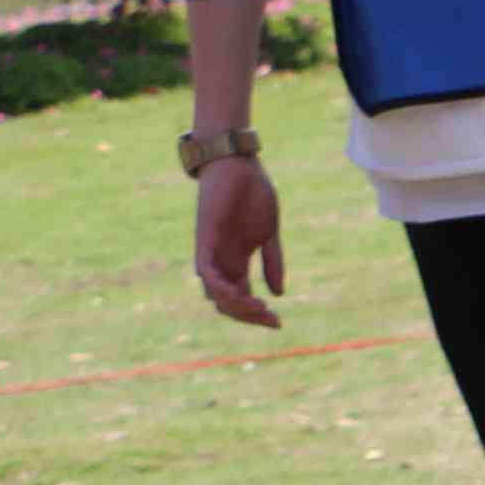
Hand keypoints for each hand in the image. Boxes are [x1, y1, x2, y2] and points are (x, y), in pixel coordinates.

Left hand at [193, 157, 284, 330]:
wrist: (237, 163)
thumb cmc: (253, 192)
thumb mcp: (269, 233)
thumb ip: (272, 262)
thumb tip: (279, 293)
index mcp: (238, 259)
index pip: (242, 298)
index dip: (257, 315)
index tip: (278, 322)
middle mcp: (223, 260)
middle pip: (228, 302)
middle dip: (249, 316)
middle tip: (271, 319)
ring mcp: (213, 251)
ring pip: (215, 293)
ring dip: (236, 306)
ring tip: (257, 308)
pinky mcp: (205, 239)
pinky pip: (206, 271)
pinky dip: (219, 287)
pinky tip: (238, 293)